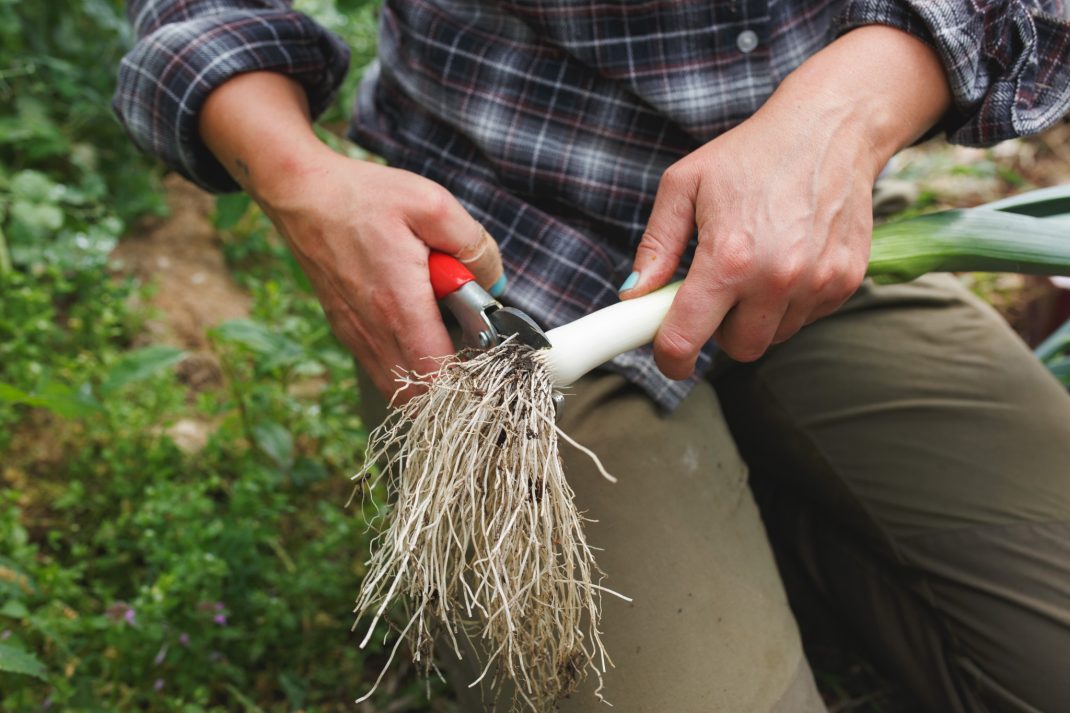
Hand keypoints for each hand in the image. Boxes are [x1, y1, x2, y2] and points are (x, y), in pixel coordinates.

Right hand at [258, 152, 502, 400]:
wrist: (301, 192)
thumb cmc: (364, 196)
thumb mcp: (433, 205)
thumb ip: (473, 245)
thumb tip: (493, 281)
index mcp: (399, 305)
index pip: (438, 377)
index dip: (469, 377)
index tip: (488, 352)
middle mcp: (373, 330)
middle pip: (420, 394)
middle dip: (452, 381)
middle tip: (471, 343)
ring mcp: (355, 333)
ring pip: (397, 386)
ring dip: (427, 375)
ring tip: (446, 335)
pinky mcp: (344, 328)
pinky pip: (380, 367)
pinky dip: (404, 364)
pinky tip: (418, 328)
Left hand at [620, 26, 950, 379]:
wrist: (831, 127)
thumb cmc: (751, 152)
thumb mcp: (685, 185)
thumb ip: (656, 246)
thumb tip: (634, 296)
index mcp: (728, 258)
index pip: (686, 340)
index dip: (669, 358)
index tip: (668, 357)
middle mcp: (776, 279)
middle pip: (738, 349)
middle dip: (720, 331)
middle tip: (716, 292)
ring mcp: (817, 283)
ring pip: (775, 336)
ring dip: (758, 317)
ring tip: (755, 267)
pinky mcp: (846, 281)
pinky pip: (807, 318)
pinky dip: (791, 303)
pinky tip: (787, 260)